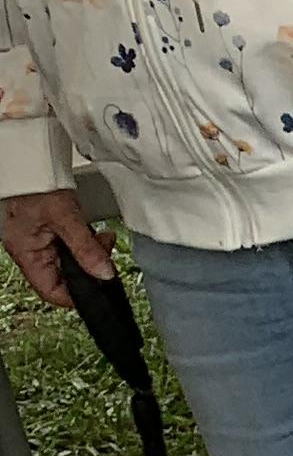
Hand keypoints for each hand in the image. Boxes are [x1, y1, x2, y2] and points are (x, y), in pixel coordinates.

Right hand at [2, 189, 113, 309]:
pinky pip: (68, 246)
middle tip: (104, 251)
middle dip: (88, 267)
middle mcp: (29, 251)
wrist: (31, 160)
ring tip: (101, 238)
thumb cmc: (37, 184)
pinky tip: (92, 233)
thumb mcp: (65, 218)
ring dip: (88, 253)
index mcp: (26, 253)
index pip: (52, 291)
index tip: (99, 286)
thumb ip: (86, 248)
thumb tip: (104, 274)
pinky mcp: (46, 231)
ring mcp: (37, 241)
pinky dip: (83, 242)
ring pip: (69, 261)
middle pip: (64, 276)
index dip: (77, 295)